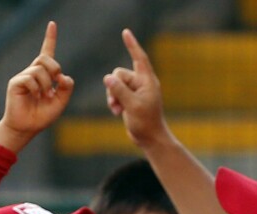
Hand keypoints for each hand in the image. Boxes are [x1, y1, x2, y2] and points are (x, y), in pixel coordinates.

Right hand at [0, 21, 73, 153]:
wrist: (26, 128)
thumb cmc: (42, 116)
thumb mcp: (60, 102)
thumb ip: (66, 88)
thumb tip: (63, 76)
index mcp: (44, 75)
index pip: (47, 52)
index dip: (50, 38)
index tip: (52, 24)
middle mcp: (32, 73)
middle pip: (45, 58)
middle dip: (54, 68)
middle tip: (55, 83)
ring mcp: (23, 77)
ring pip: (39, 69)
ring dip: (46, 84)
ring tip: (44, 96)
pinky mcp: (15, 83)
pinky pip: (29, 78)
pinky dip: (36, 88)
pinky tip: (35, 97)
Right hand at [104, 29, 170, 147]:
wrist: (149, 138)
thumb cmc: (145, 122)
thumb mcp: (131, 105)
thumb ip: (119, 90)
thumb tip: (107, 78)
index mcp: (147, 81)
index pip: (139, 58)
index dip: (132, 45)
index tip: (126, 32)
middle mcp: (142, 83)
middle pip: (119, 74)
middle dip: (114, 87)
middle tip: (117, 103)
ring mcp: (135, 91)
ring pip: (115, 84)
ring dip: (112, 96)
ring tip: (117, 109)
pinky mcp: (129, 99)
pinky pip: (115, 93)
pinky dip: (114, 101)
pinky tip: (117, 112)